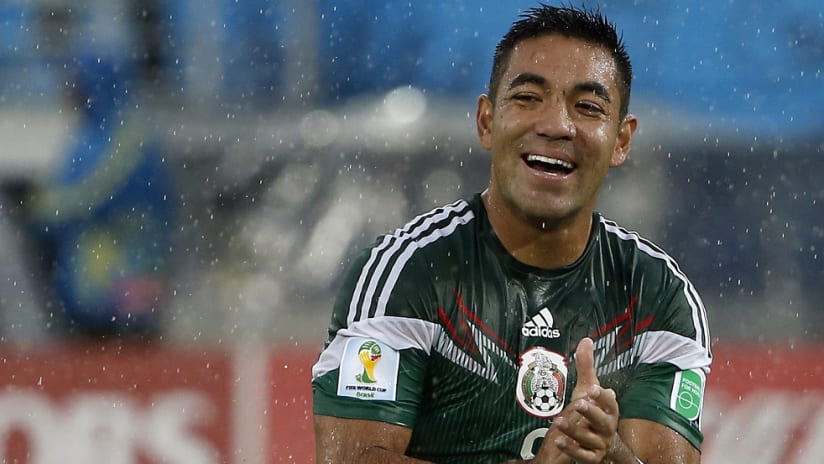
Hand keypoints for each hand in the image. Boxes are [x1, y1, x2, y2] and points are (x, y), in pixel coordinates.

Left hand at [551, 338, 619, 462]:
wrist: (595, 446)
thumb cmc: (591, 415)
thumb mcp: (588, 391)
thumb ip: (586, 368)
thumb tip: (586, 340)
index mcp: (608, 411)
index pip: (610, 403)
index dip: (603, 397)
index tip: (594, 389)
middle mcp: (606, 428)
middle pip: (603, 421)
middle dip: (592, 412)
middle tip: (580, 403)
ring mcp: (598, 444)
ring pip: (589, 439)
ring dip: (575, 430)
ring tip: (560, 421)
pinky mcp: (590, 457)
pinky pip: (582, 455)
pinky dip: (571, 448)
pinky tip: (559, 439)